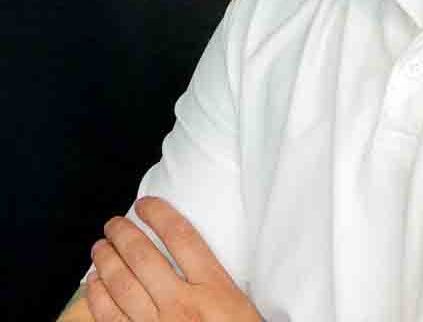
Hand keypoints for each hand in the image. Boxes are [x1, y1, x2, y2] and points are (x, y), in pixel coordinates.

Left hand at [87, 196, 261, 320]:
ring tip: (100, 246)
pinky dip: (98, 297)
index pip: (183, 238)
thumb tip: (190, 255)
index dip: (161, 215)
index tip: (147, 203)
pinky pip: (111, 318)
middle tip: (114, 222)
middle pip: (146, 257)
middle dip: (125, 234)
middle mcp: (183, 305)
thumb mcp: (237, 305)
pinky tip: (93, 283)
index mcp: (214, 289)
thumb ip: (215, 282)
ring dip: (106, 261)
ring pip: (122, 285)